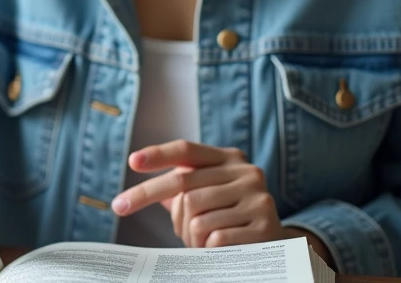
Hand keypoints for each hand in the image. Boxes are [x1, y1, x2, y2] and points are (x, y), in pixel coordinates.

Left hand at [110, 139, 287, 248]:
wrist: (278, 247)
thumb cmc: (231, 219)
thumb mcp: (208, 197)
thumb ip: (180, 190)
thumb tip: (139, 192)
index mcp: (229, 158)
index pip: (187, 150)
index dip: (158, 154)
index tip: (132, 162)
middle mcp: (246, 172)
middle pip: (183, 185)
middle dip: (149, 197)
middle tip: (122, 207)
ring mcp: (257, 197)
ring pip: (196, 216)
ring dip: (187, 235)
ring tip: (197, 242)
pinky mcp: (265, 225)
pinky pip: (215, 237)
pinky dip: (206, 248)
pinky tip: (214, 250)